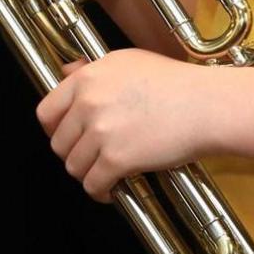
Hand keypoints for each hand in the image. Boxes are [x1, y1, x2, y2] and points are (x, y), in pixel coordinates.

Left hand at [35, 49, 211, 199]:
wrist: (207, 105)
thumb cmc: (176, 83)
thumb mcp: (127, 61)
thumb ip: (93, 70)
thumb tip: (67, 72)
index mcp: (87, 78)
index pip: (46, 111)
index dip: (54, 130)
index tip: (64, 138)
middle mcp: (88, 103)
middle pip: (59, 143)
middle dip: (73, 154)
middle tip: (90, 158)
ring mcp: (100, 131)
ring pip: (73, 167)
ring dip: (87, 175)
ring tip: (102, 174)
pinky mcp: (117, 158)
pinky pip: (93, 184)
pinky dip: (100, 192)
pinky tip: (111, 190)